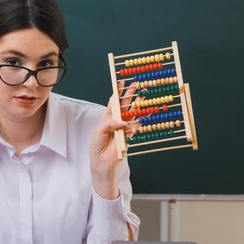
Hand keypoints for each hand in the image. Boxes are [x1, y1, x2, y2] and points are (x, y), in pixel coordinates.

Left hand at [89, 84, 136, 198]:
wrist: (102, 162)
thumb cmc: (97, 146)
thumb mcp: (99, 131)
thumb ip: (110, 124)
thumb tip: (124, 122)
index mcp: (107, 118)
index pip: (113, 102)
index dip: (117, 92)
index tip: (121, 82)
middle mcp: (116, 121)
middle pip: (124, 105)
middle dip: (130, 95)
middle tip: (136, 85)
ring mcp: (123, 128)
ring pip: (132, 114)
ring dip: (138, 105)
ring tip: (143, 95)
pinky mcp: (129, 136)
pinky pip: (136, 126)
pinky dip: (141, 119)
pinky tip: (145, 113)